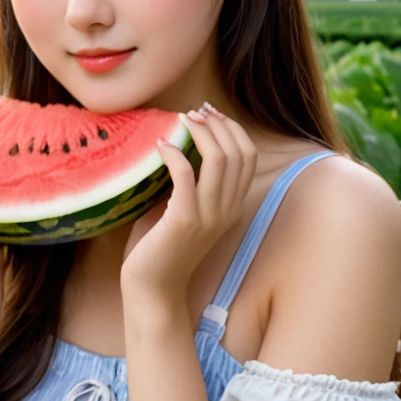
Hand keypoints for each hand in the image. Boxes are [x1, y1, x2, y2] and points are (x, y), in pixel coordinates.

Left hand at [119, 104, 257, 297]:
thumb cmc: (161, 247)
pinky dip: (174, 153)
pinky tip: (160, 145)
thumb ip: (190, 182)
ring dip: (200, 133)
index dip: (232, 129)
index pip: (248, 156)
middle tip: (194, 112)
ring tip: (181, 120)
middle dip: (217, 124)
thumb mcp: (184, 209)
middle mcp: (227, 210)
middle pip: (236, 152)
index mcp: (232, 206)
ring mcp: (208, 216)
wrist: (152, 288)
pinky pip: (185, 175)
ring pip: (218, 159)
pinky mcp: (183, 220)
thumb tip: (178, 144)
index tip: (210, 114)